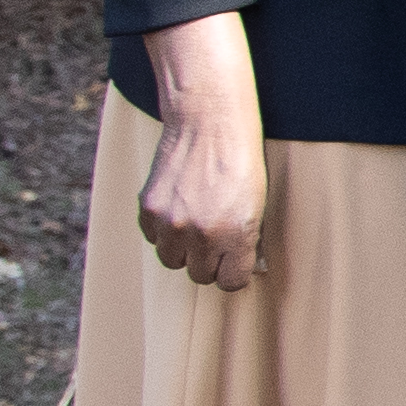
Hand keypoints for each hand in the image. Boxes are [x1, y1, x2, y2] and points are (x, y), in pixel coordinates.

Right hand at [130, 12, 267, 294]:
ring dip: (184, 250)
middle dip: (210, 261)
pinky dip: (164, 231)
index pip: (230, 282)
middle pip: (200, 274)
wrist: (210, 122)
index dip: (234, 271)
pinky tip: (179, 208)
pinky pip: (153, 238)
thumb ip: (247, 240)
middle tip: (216, 239)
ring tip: (196, 225)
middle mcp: (201, 234)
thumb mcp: (257, 204)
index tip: (235, 261)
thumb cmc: (242, 160)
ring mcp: (170, 223)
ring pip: (173, 261)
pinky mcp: (148, 209)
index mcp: (235, 235)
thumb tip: (244, 267)